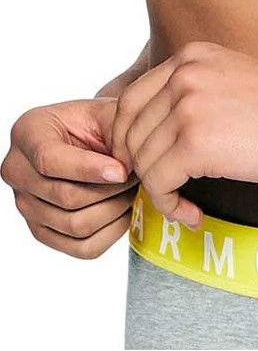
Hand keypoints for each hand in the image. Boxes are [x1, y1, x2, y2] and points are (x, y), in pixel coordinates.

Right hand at [1, 98, 139, 257]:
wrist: (86, 136)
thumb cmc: (94, 121)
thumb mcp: (104, 112)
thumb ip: (117, 130)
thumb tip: (128, 167)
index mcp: (28, 134)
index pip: (49, 160)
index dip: (89, 169)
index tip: (121, 171)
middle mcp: (18, 172)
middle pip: (66, 197)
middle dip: (111, 189)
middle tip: (137, 175)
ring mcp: (27, 206)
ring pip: (76, 225)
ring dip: (114, 208)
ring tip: (131, 188)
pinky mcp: (43, 231)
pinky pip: (82, 247)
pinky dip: (112, 232)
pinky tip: (124, 209)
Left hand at [110, 41, 257, 227]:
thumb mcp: (232, 81)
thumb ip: (192, 94)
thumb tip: (152, 133)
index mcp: (190, 56)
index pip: (129, 101)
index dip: (130, 140)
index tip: (150, 166)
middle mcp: (183, 74)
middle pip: (127, 132)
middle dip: (139, 168)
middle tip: (166, 190)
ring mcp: (187, 106)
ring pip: (140, 160)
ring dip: (157, 190)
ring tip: (187, 203)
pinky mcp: (196, 142)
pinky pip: (157, 184)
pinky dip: (170, 206)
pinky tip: (195, 213)